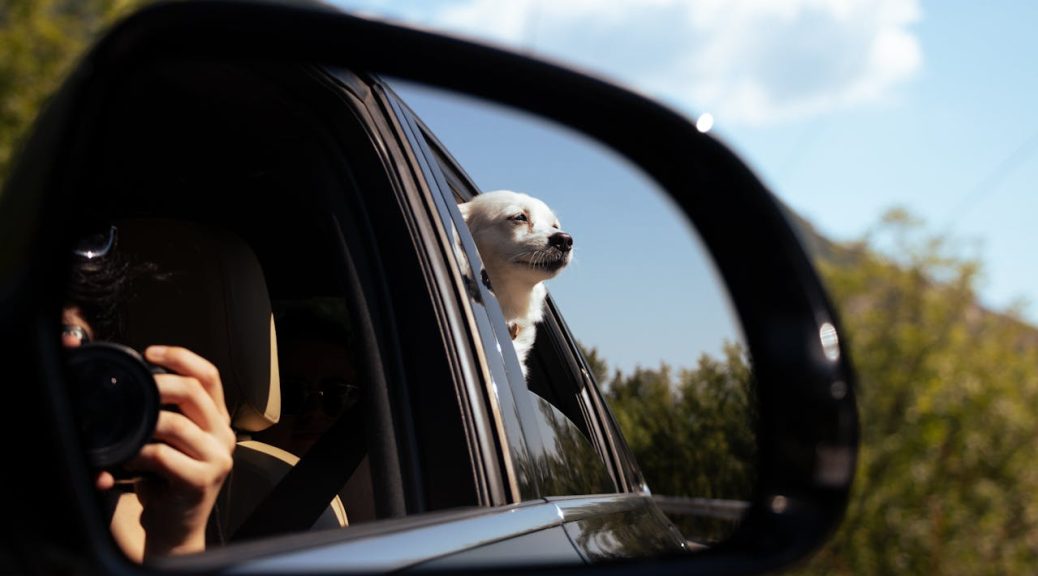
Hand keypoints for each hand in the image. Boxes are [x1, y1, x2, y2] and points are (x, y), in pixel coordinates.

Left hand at [97, 345, 234, 558]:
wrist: (177, 527)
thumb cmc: (168, 481)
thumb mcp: (174, 440)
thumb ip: (168, 413)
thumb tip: (139, 383)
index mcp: (218, 420)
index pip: (209, 375)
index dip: (180, 357)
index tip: (150, 352)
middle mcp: (224, 435)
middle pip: (194, 391)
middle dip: (159, 383)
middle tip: (135, 389)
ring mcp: (217, 457)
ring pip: (176, 423)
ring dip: (145, 424)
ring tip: (130, 433)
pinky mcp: (202, 480)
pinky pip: (164, 455)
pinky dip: (141, 453)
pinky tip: (131, 458)